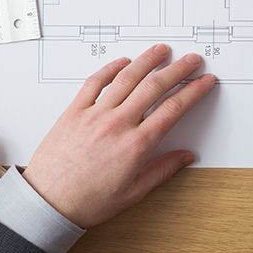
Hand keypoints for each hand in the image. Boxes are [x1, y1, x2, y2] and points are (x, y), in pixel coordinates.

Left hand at [21, 45, 216, 227]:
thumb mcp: (133, 194)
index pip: (173, 109)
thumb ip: (162, 171)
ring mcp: (95, 114)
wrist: (48, 202)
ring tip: (162, 50)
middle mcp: (118, 124)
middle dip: (178, 70)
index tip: (205, 81)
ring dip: (148, 60)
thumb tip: (185, 157)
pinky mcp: (75, 111)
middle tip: (191, 60)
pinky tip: (123, 62)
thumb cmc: (87, 202)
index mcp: (136, 145)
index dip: (194, 92)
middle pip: (155, 87)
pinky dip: (111, 68)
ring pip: (127, 78)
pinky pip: (95, 82)